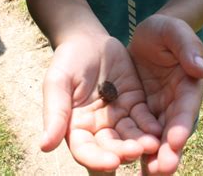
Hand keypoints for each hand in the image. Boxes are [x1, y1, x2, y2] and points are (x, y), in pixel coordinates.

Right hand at [40, 33, 161, 171]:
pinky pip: (143, 118)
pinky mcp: (134, 103)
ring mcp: (118, 116)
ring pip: (130, 136)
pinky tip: (158, 129)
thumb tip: (45, 146)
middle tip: (137, 150)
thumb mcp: (57, 83)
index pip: (85, 150)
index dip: (97, 159)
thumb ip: (55, 113)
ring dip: (141, 142)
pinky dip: (150, 125)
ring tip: (152, 143)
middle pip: (111, 147)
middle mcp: (97, 127)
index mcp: (75, 127)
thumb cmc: (67, 61)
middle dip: (124, 152)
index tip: (112, 162)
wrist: (88, 40)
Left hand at [128, 14, 202, 174]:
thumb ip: (187, 47)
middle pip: (172, 130)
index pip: (186, 108)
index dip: (182, 125)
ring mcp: (158, 108)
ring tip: (148, 174)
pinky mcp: (140, 110)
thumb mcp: (175, 32)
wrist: (147, 35)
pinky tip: (127, 161)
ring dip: (152, 155)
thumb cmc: (166, 31)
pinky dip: (135, 146)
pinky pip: (138, 130)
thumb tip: (200, 68)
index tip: (176, 141)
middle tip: (161, 170)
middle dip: (168, 151)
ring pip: (156, 136)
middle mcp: (176, 102)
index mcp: (189, 85)